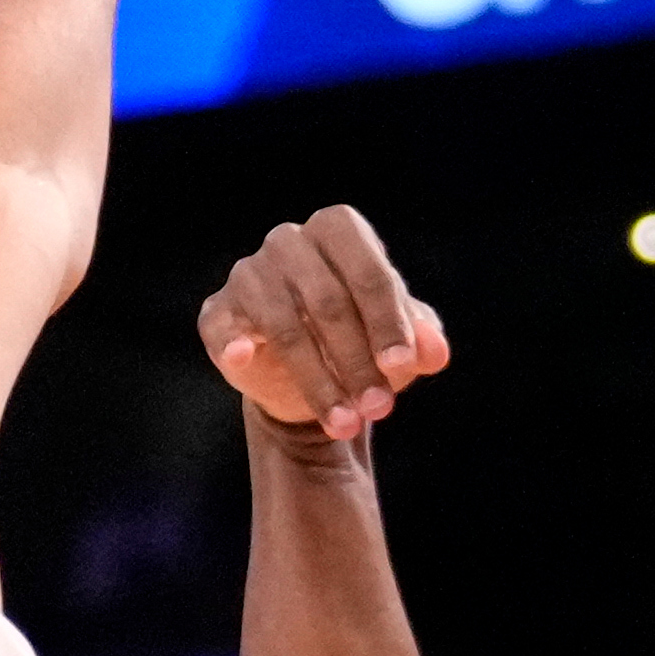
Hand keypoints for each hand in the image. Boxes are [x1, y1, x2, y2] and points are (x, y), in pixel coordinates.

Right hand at [199, 204, 446, 439]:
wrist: (310, 380)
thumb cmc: (362, 342)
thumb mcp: (400, 343)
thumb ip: (421, 340)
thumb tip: (436, 354)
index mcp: (338, 231)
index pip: (368, 273)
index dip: (387, 322)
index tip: (402, 367)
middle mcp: (289, 241)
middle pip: (328, 302)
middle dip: (357, 362)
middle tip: (379, 409)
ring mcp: (249, 273)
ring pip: (284, 326)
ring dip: (317, 381)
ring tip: (345, 424)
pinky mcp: (218, 311)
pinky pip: (221, 325)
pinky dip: (231, 341)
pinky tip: (243, 360)